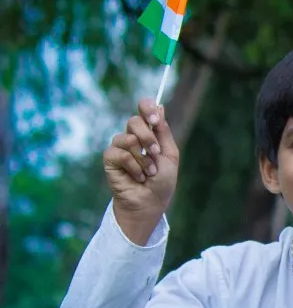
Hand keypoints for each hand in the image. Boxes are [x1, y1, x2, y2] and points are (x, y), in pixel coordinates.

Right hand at [103, 98, 180, 242]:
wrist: (150, 202)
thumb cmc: (162, 180)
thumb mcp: (169, 154)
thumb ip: (163, 131)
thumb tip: (160, 105)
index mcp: (149, 133)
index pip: (143, 109)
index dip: (146, 108)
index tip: (155, 119)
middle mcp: (132, 137)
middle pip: (134, 121)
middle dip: (148, 138)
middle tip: (155, 153)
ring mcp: (119, 147)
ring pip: (128, 139)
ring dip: (143, 159)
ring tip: (148, 172)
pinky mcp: (110, 159)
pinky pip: (120, 154)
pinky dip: (134, 167)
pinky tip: (137, 177)